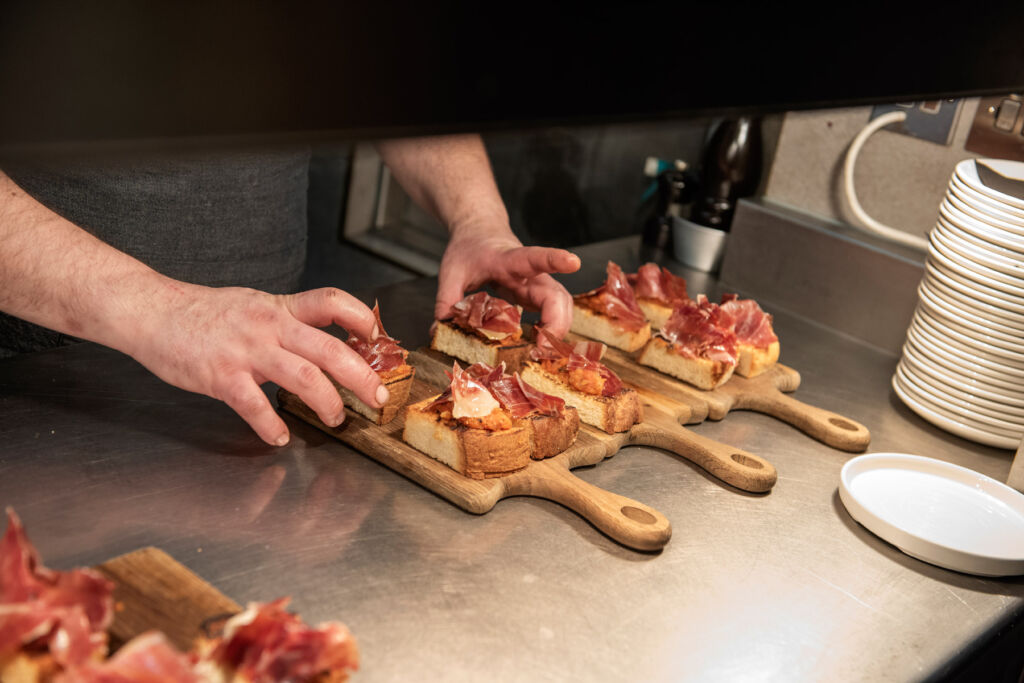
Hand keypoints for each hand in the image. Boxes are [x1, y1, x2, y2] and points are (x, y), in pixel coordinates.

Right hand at [128, 281, 386, 445]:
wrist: (153, 312)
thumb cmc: (205, 314)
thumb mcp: (255, 307)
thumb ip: (289, 323)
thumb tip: (327, 344)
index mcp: (280, 309)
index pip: (331, 302)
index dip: (360, 317)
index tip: (378, 337)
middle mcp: (269, 327)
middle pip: (329, 349)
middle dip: (361, 376)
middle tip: (378, 398)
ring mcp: (246, 351)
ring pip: (303, 377)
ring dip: (327, 403)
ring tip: (336, 419)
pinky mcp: (221, 376)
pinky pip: (255, 406)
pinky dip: (272, 427)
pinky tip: (279, 437)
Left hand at [436, 229, 580, 337]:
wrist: (479, 232)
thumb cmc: (468, 248)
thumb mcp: (451, 271)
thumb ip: (446, 299)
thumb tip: (439, 330)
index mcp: (508, 260)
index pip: (533, 257)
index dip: (554, 260)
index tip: (573, 262)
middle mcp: (529, 273)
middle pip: (556, 293)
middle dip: (557, 322)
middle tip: (541, 348)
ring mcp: (535, 284)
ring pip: (561, 305)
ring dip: (558, 329)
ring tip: (541, 351)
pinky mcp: (535, 295)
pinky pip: (554, 312)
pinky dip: (552, 330)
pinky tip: (539, 343)